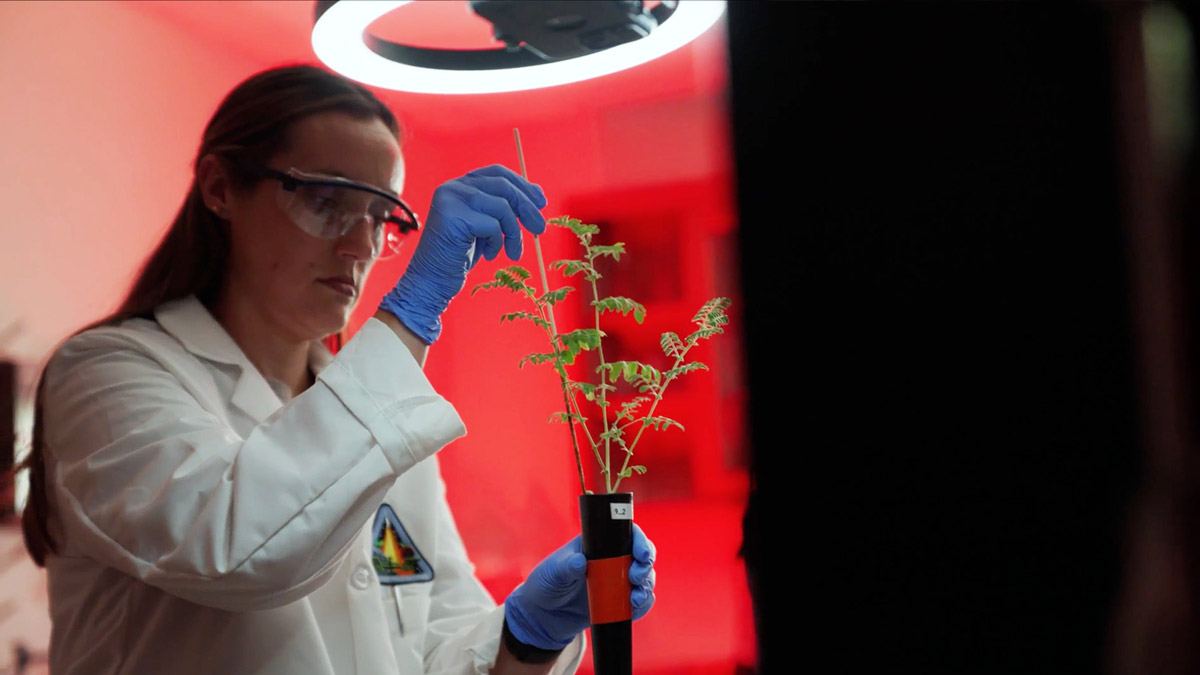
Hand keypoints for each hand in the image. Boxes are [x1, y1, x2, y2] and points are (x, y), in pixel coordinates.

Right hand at [378, 164, 546, 343]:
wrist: (432, 282)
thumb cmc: (459, 256)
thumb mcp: (484, 227)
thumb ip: (502, 208)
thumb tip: (538, 196)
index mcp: (459, 185)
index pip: (497, 173)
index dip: (522, 185)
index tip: (541, 202)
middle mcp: (452, 187)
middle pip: (503, 186)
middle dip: (527, 207)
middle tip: (540, 229)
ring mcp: (450, 200)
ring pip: (502, 206)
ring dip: (514, 232)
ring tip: (513, 252)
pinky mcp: (453, 217)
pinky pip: (493, 225)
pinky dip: (498, 243)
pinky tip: (489, 255)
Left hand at [503, 523, 657, 650]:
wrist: (545, 615)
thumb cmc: (547, 584)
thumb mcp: (552, 573)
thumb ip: (565, 567)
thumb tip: (580, 561)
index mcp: (599, 544)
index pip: (627, 534)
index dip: (639, 540)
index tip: (642, 554)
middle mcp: (613, 560)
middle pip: (642, 555)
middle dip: (646, 565)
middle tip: (636, 577)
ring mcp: (618, 581)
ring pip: (645, 578)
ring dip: (646, 586)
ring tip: (634, 599)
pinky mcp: (620, 603)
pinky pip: (640, 602)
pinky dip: (643, 604)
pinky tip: (635, 608)